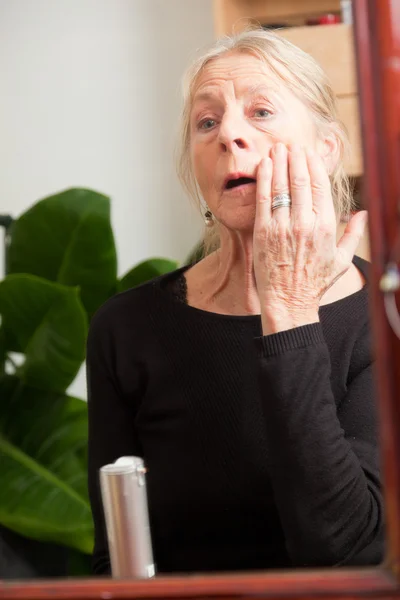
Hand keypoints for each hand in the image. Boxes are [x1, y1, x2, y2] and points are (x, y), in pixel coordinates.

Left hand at [253, 142, 367, 333]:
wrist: (288, 301)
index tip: (308, 153)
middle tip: (291, 144)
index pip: (321, 186)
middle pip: (301, 180)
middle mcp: (305, 224)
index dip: (314, 165)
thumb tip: (363, 214)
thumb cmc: (314, 282)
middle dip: (295, 158)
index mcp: (325, 227)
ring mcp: (283, 227)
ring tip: (276, 148)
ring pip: (281, 186)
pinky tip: (263, 166)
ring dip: (279, 163)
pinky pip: (263, 200)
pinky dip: (263, 180)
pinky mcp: (263, 233)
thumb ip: (353, 234)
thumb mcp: (341, 260)